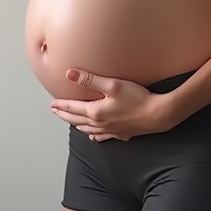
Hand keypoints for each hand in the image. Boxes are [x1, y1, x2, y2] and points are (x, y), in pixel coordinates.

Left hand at [50, 69, 170, 141]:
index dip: (62, 105)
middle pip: (77, 120)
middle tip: (56, 111)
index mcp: (96, 112)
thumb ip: (90, 79)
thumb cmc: (138, 99)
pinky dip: (94, 135)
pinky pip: (102, 137)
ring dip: (76, 125)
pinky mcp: (121, 134)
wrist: (158, 114)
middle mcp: (101, 123)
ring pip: (88, 129)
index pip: (73, 108)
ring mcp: (111, 130)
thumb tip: (70, 74)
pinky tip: (93, 136)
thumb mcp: (113, 85)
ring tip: (70, 121)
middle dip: (65, 115)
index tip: (52, 104)